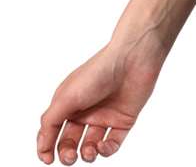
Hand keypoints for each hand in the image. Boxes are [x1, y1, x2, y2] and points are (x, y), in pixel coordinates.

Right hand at [37, 32, 167, 162]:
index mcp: (69, 103)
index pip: (53, 130)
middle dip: (67, 154)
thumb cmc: (98, 72)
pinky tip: (102, 145)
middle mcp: (86, 111)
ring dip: (87, 155)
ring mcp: (105, 116)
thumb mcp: (66, 97)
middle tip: (70, 157)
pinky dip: (106, 151)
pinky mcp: (123, 120)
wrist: (132, 59)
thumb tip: (42, 146)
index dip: (47, 146)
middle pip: (71, 142)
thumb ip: (50, 122)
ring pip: (91, 146)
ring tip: (88, 151)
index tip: (48, 159)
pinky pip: (113, 144)